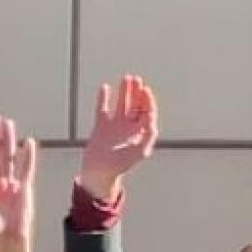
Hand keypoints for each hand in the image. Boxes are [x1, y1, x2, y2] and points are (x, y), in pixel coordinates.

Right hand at [80, 74, 159, 202]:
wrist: (99, 173)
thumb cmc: (121, 165)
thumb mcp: (139, 151)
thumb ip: (148, 135)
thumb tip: (151, 121)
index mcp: (140, 132)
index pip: (147, 111)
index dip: (147, 100)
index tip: (144, 90)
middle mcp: (129, 127)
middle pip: (136, 105)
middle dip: (136, 92)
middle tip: (136, 80)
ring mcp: (115, 126)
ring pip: (121, 104)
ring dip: (124, 91)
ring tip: (125, 78)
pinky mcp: (101, 126)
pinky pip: (103, 109)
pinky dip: (104, 98)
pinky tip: (105, 88)